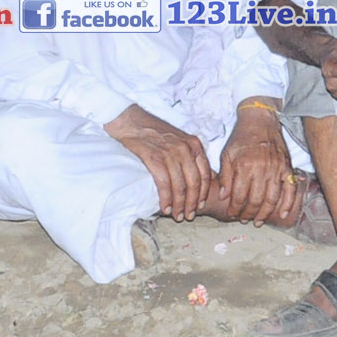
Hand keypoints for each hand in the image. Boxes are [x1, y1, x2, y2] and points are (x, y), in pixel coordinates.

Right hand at [105, 104, 212, 219]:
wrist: (132, 121)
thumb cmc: (155, 132)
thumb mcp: (180, 139)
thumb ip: (191, 156)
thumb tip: (203, 177)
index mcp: (194, 144)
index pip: (205, 174)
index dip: (203, 193)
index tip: (200, 205)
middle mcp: (185, 149)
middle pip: (194, 183)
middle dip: (192, 203)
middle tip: (188, 216)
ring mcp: (171, 153)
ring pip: (180, 186)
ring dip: (179, 205)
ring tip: (177, 216)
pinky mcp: (155, 158)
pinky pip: (164, 184)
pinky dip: (165, 199)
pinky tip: (165, 208)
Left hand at [217, 103, 295, 225]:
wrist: (260, 120)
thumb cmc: (241, 137)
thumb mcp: (227, 154)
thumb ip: (224, 176)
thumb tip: (223, 196)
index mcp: (244, 166)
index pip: (239, 196)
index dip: (234, 209)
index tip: (231, 214)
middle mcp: (261, 169)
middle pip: (255, 201)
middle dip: (248, 214)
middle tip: (244, 219)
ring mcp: (276, 169)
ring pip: (271, 199)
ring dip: (264, 213)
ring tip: (258, 221)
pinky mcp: (287, 167)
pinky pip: (289, 190)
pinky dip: (287, 204)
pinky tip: (282, 214)